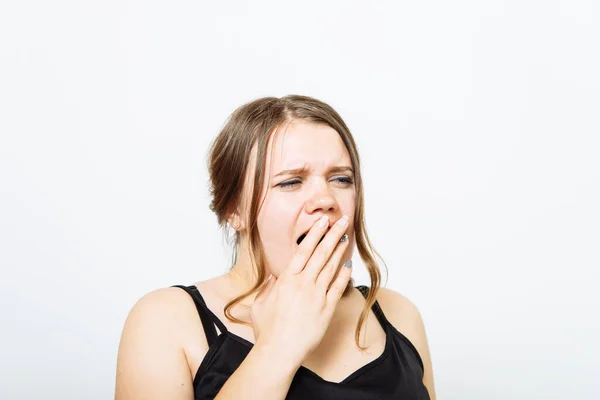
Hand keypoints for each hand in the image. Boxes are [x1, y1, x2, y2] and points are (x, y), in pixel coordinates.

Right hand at [249, 214, 352, 367]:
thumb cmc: (267, 330)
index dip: (314, 234)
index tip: (322, 221)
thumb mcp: (260, 305)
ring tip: (347, 237)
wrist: (279, 351)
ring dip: (340, 251)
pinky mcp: (326, 310)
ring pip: (331, 267)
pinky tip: (349, 266)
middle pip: (321, 253)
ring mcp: (316, 296)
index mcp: (286, 280)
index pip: (303, 250)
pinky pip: (338, 288)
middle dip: (332, 235)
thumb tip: (273, 277)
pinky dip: (344, 276)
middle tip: (342, 221)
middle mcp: (303, 284)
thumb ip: (267, 288)